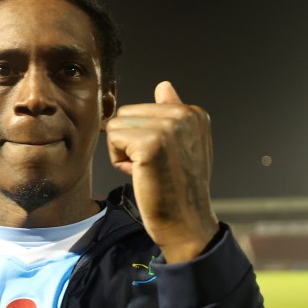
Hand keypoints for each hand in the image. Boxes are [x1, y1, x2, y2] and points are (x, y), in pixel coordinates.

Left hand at [105, 81, 218, 262]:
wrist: (185, 222)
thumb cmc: (179, 189)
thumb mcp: (183, 146)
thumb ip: (173, 115)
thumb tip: (164, 85)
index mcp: (194, 113)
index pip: (143, 110)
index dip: (144, 137)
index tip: (164, 160)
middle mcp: (185, 114)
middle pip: (127, 114)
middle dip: (130, 142)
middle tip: (152, 168)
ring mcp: (168, 127)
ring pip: (116, 125)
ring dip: (122, 152)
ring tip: (147, 171)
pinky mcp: (150, 142)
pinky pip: (112, 138)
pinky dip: (118, 160)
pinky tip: (140, 174)